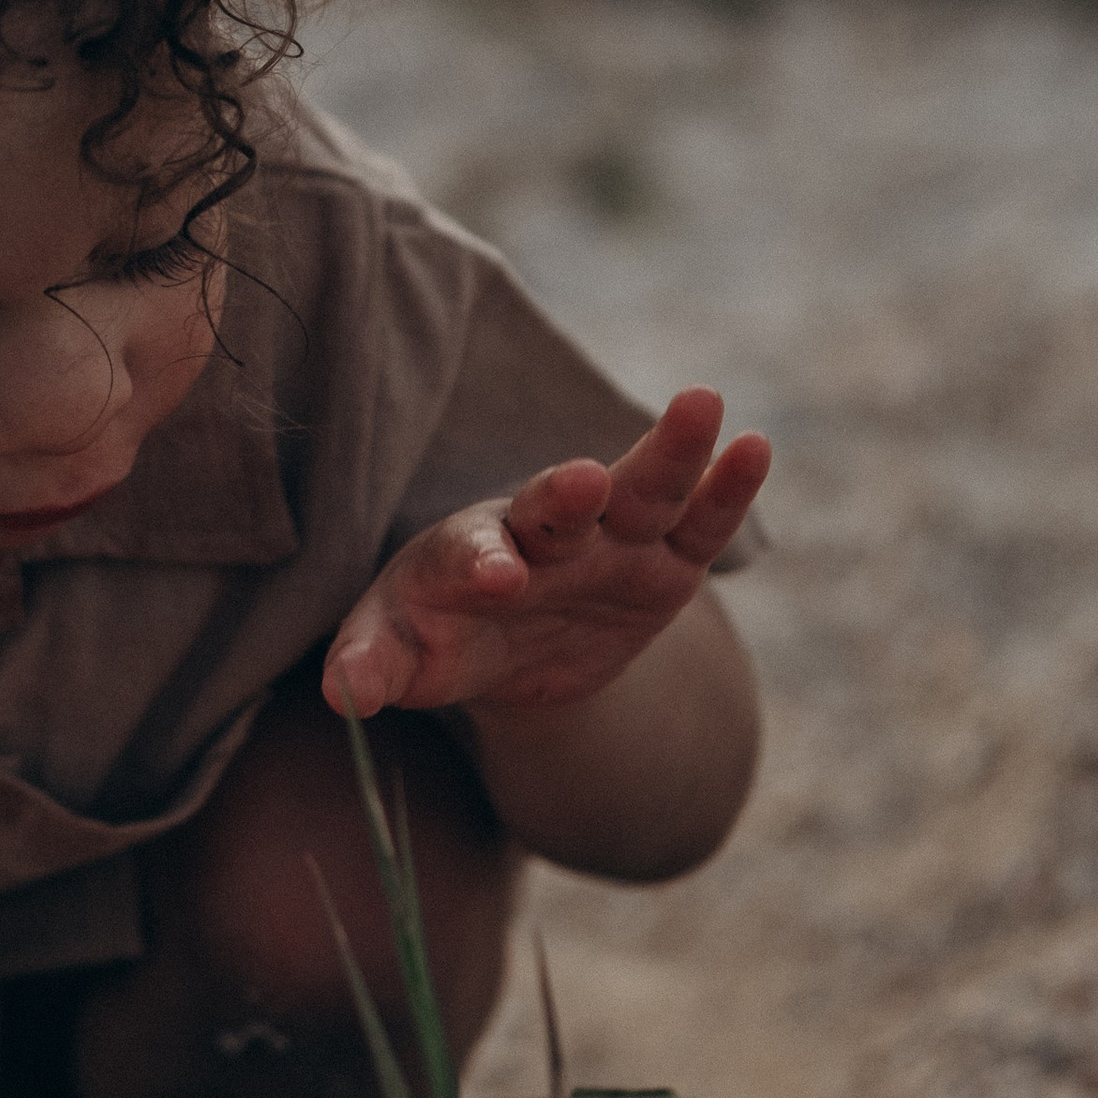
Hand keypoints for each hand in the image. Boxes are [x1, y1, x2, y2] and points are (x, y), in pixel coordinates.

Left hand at [321, 388, 768, 724]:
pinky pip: (700, 524)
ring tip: (701, 402)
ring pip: (639, 491)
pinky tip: (754, 447)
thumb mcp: (400, 655)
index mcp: (465, 551)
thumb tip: (343, 695)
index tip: (497, 578)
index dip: (480, 562)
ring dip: (668, 452)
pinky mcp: (665, 563)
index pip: (470, 550)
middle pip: (556, 504)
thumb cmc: (436, 634)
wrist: (504, 647)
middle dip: (568, 495)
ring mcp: (608, 542)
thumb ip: (370, 666)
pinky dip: (727, 490)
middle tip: (580, 481)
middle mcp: (541, 532)